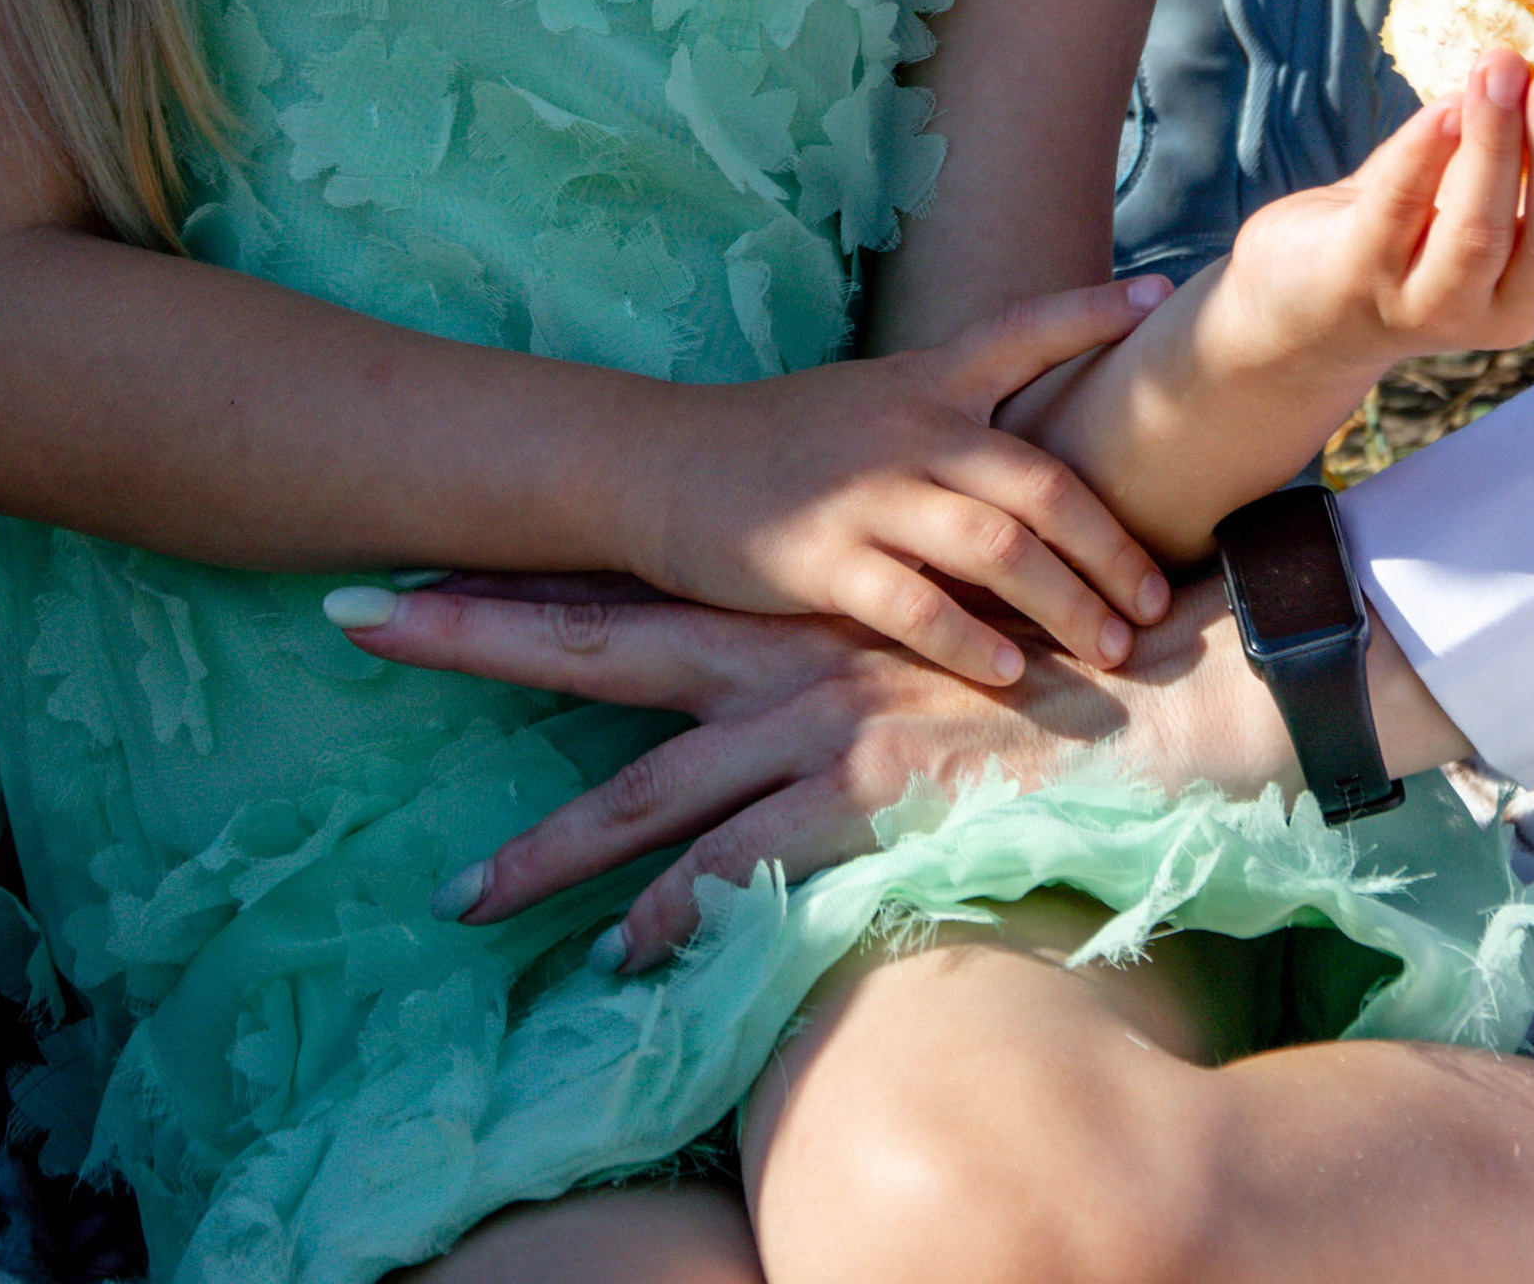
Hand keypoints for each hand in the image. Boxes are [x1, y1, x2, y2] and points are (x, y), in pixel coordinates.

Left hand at [340, 567, 1342, 964]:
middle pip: (604, 646)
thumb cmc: (1067, 638)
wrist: (1176, 669)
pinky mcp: (873, 795)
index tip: (418, 571)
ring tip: (457, 895)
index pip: (636, 586)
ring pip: (653, 790)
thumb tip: (809, 667)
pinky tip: (623, 962)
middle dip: (478, 635)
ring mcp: (827, 724)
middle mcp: (792, 653)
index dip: (523, 580)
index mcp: (801, 606)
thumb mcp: (948, 614)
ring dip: (550, 846)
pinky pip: (752, 871)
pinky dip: (682, 918)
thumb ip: (868, 630)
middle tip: (358, 617)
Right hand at [615, 282, 1174, 684]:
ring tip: (1110, 649)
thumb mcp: (873, 404)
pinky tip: (1009, 671)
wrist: (662, 464)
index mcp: (925, 380)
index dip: (1090, 313)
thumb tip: (1047, 484)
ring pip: (994, 546)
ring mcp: (866, 493)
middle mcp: (907, 427)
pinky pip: (913, 604)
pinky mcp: (820, 557)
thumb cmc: (782, 446)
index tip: (1161, 291)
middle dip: (1110, 547)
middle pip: (1039, 481)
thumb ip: (953, 428)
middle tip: (1156, 602)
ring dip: (1064, 604)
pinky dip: (969, 641)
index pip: (1020, 331)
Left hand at [1220, 50, 1533, 391]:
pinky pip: (1398, 212)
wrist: (1306, 294)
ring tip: (1501, 67)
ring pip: (1480, 232)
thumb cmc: (1417, 224)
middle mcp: (1509, 311)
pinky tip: (1442, 107)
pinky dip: (1423, 155)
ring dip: (1496, 144)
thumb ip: (1526, 144)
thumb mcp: (1486, 192)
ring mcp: (1434, 305)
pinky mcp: (1363, 282)